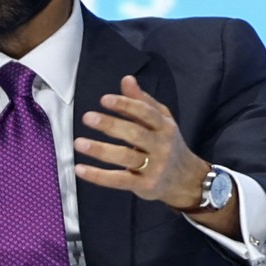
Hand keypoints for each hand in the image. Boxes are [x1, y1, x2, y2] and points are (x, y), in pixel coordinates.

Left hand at [72, 75, 210, 210]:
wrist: (186, 180)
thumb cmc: (168, 145)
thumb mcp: (161, 120)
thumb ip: (142, 101)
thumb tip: (127, 80)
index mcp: (165, 126)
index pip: (145, 113)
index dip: (125, 105)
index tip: (104, 100)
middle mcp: (161, 146)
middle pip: (135, 134)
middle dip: (111, 125)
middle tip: (88, 117)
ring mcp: (154, 167)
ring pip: (125, 157)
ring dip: (100, 150)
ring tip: (79, 143)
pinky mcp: (144, 185)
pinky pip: (119, 180)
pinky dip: (98, 176)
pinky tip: (81, 169)